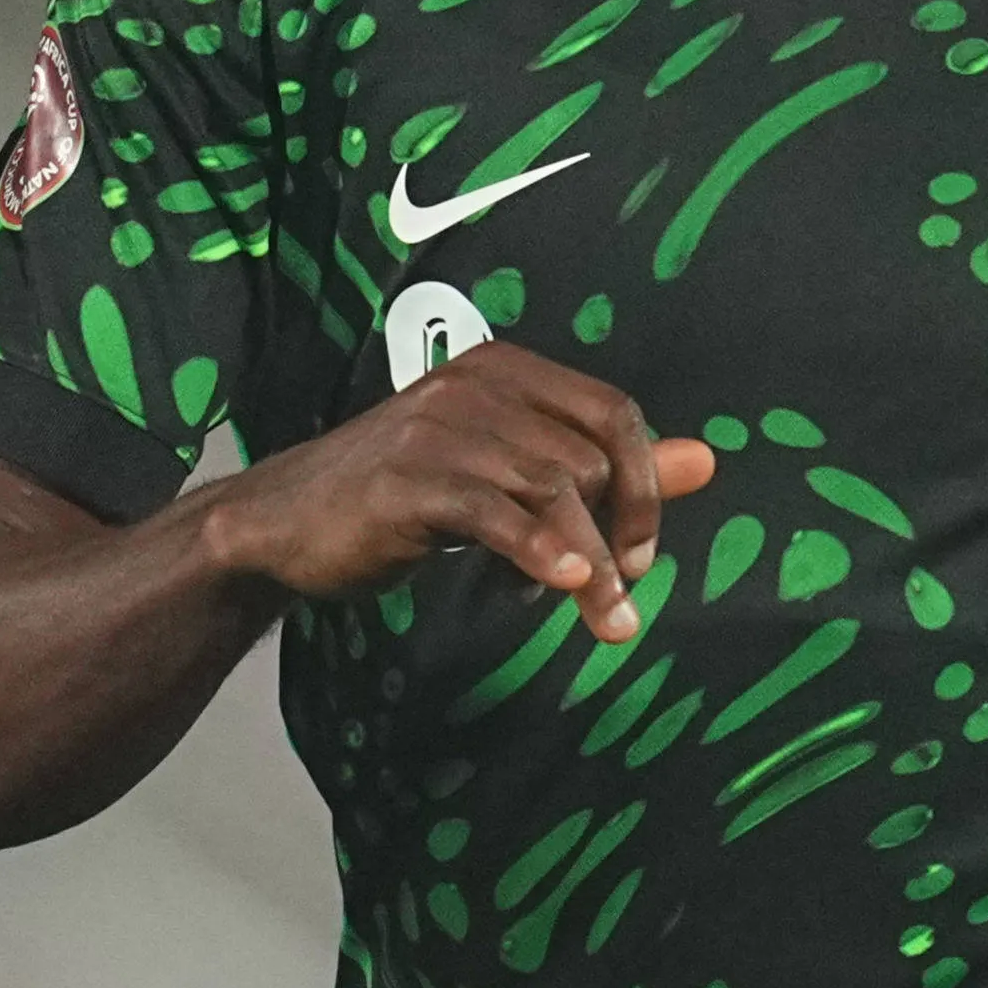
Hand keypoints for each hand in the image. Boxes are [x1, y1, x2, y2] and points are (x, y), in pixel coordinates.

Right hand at [204, 340, 715, 644]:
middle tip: (620, 599)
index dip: (646, 482)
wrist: (283, 522)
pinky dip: (540, 550)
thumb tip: (704, 461)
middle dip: (622, 533)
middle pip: (590, 456)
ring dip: (591, 562)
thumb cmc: (399, 498)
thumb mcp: (506, 474)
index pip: (613, 412)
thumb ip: (603, 465)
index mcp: (505, 371)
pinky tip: (562, 584)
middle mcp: (476, 384)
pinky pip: (495, 513)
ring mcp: (439, 429)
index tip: (643, 551)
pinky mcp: (408, 480)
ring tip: (604, 617)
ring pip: (554, 488)